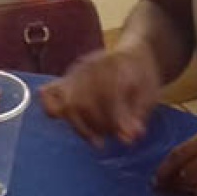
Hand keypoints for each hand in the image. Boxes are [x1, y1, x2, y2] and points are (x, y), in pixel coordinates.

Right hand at [39, 43, 160, 146]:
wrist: (132, 55)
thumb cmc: (141, 76)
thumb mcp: (148, 94)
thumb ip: (138, 115)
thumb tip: (129, 139)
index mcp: (113, 65)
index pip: (108, 95)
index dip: (116, 120)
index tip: (126, 138)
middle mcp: (89, 67)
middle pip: (83, 102)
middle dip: (98, 127)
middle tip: (113, 138)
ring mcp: (74, 73)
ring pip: (66, 103)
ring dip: (80, 127)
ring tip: (96, 140)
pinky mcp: (64, 80)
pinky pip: (48, 94)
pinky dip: (53, 110)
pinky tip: (73, 122)